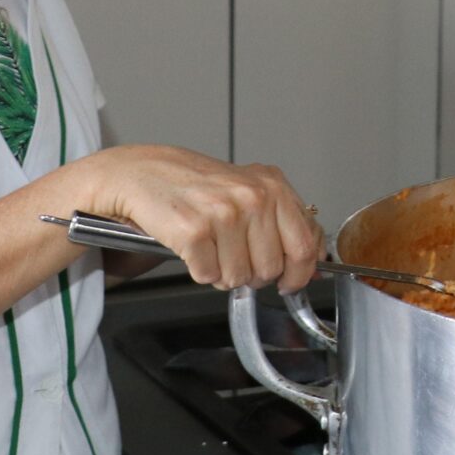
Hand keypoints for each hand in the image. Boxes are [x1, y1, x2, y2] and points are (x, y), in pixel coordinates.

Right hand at [78, 145, 321, 292]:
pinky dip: (198, 270)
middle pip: (270, 269)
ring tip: (210, 247)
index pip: (305, 245)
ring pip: (238, 277)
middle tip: (233, 255)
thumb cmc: (195, 185)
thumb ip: (285, 222)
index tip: (291, 281)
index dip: (299, 273)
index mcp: (273, 186)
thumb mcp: (249, 191)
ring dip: (222, 272)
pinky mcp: (193, 231)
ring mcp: (223, 213)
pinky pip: (207, 276)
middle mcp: (252, 196)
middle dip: (252, 273)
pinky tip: (192, 248)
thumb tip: (314, 263)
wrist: (140, 173)